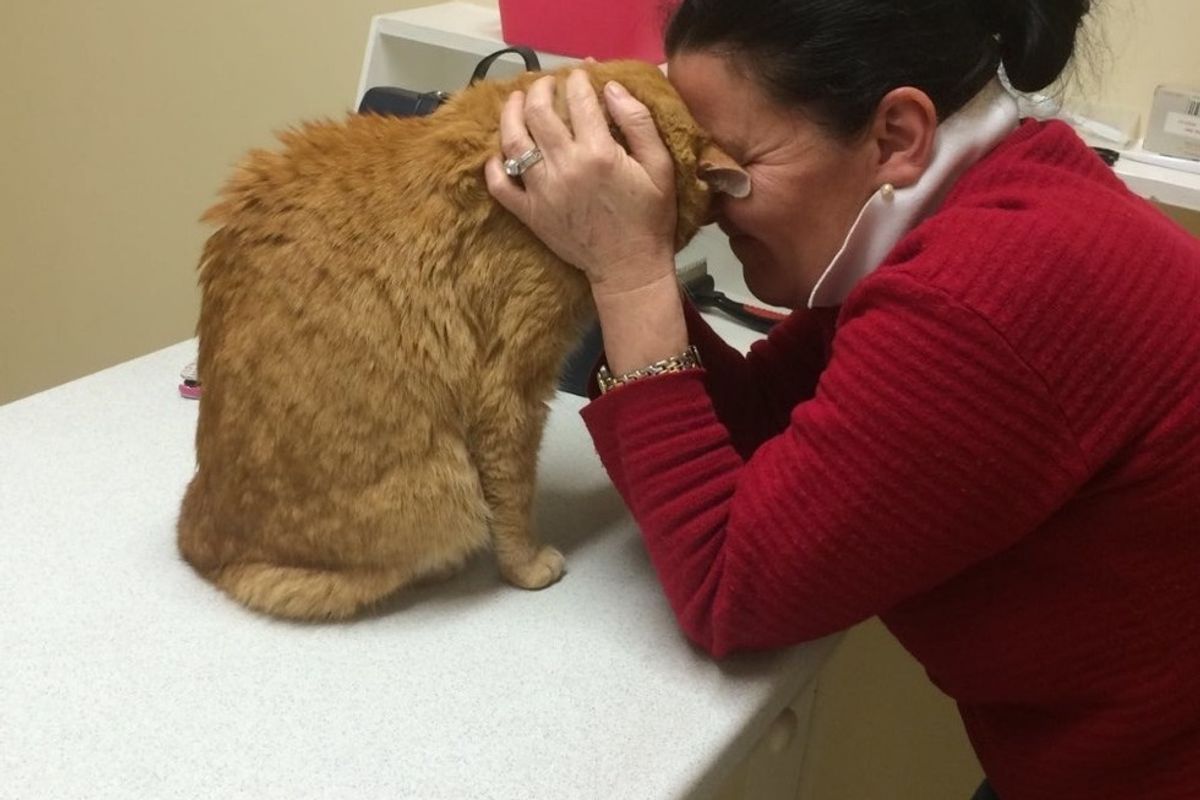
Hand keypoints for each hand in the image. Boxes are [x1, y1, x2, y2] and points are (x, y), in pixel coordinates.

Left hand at [485, 69, 677, 296]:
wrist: (629, 268)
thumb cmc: (650, 217)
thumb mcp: (660, 167)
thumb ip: (638, 122)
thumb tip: (611, 87)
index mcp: (599, 153)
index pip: (579, 101)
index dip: (577, 80)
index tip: (579, 74)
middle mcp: (565, 167)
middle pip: (539, 113)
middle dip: (541, 89)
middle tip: (546, 83)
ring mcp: (541, 191)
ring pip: (514, 141)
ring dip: (511, 114)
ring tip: (516, 101)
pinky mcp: (529, 213)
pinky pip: (500, 185)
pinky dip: (494, 165)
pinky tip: (500, 151)